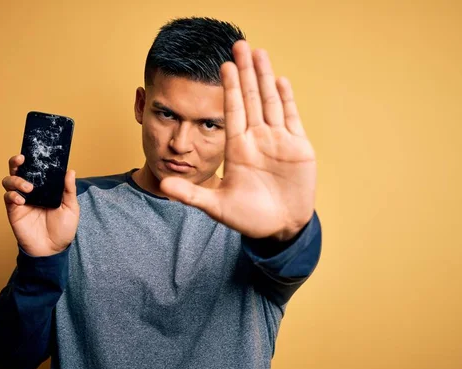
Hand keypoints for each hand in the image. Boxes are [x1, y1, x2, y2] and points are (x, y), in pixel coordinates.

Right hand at [2, 154, 79, 255]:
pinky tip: (21, 200)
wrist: (53, 249)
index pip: (35, 169)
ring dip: (16, 180)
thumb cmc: (63, 229)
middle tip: (22, 160)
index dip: (31, 158)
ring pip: (9, 181)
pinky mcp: (13, 211)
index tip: (31, 151)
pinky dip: (12, 196)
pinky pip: (8, 198)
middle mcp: (31, 191)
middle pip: (17, 170)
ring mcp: (21, 200)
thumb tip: (70, 170)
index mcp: (45, 187)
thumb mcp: (71, 208)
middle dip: (16, 162)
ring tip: (28, 188)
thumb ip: (69, 190)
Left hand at [160, 40, 316, 239]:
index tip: (223, 66)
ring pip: (271, 102)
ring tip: (260, 53)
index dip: (229, 88)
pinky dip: (287, 100)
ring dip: (265, 78)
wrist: (280, 229)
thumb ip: (191, 194)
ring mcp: (278, 141)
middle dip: (245, 72)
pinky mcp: (298, 148)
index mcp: (238, 148)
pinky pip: (292, 118)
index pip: (232, 111)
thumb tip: (163, 185)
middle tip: (239, 44)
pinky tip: (281, 80)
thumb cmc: (248, 218)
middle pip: (251, 98)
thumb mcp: (217, 206)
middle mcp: (257, 139)